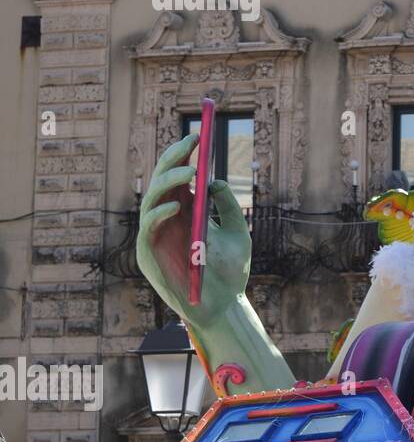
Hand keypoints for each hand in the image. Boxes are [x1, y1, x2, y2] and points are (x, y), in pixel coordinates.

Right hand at [136, 134, 251, 326]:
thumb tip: (213, 180)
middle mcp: (167, 220)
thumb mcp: (237, 232)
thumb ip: (226, 207)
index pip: (178, 177)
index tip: (199, 137)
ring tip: (189, 173)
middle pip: (162, 182)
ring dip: (168, 184)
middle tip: (192, 144)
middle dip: (174, 160)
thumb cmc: (229, 271)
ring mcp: (155, 236)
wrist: (225, 305)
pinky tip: (176, 208)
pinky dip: (160, 216)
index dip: (184, 156)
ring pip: (152, 200)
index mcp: (185, 211)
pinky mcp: (148, 256)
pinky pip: (149, 230)